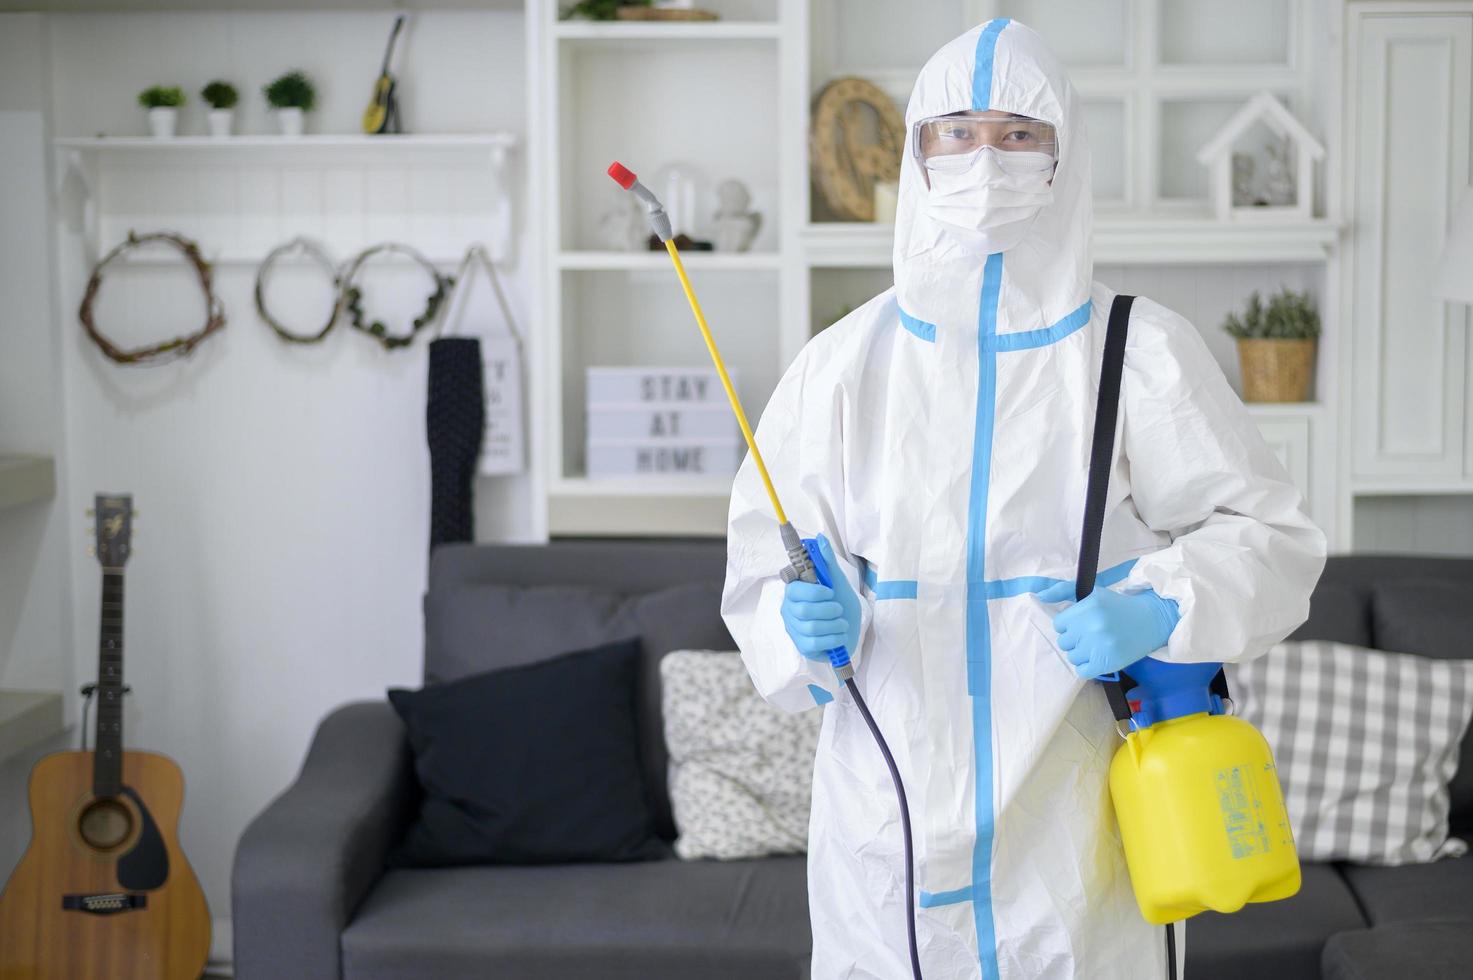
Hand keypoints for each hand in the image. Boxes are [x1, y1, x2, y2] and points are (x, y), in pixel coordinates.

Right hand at [781, 534, 861, 661]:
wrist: (851, 630)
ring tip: (841, 622)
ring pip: (812, 627)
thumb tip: (820, 537)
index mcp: (794, 592)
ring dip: (834, 624)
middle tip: (838, 608)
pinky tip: (838, 634)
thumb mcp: (837, 581)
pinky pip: (817, 642)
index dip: (814, 592)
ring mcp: (794, 630)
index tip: (830, 592)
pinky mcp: (803, 647)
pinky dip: (834, 638)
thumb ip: (827, 561)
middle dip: (829, 609)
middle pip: (803, 610)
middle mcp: (789, 610)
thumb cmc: (841, 604)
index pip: (794, 589)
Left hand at [1039, 583, 1179, 679]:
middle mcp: (1093, 626)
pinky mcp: (1108, 663)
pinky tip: (1097, 657)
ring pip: (1072, 657)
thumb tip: (1039, 597)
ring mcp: (1100, 646)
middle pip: (1064, 641)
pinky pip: (1082, 671)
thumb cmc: (1117, 606)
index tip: (1081, 623)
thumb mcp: (1092, 593)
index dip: (1069, 624)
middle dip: (1075, 638)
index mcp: (1088, 607)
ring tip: (1096, 645)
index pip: (1059, 624)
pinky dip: (1087, 667)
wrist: (1151, 620)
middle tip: (1091, 634)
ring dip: (1081, 653)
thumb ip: (1063, 591)